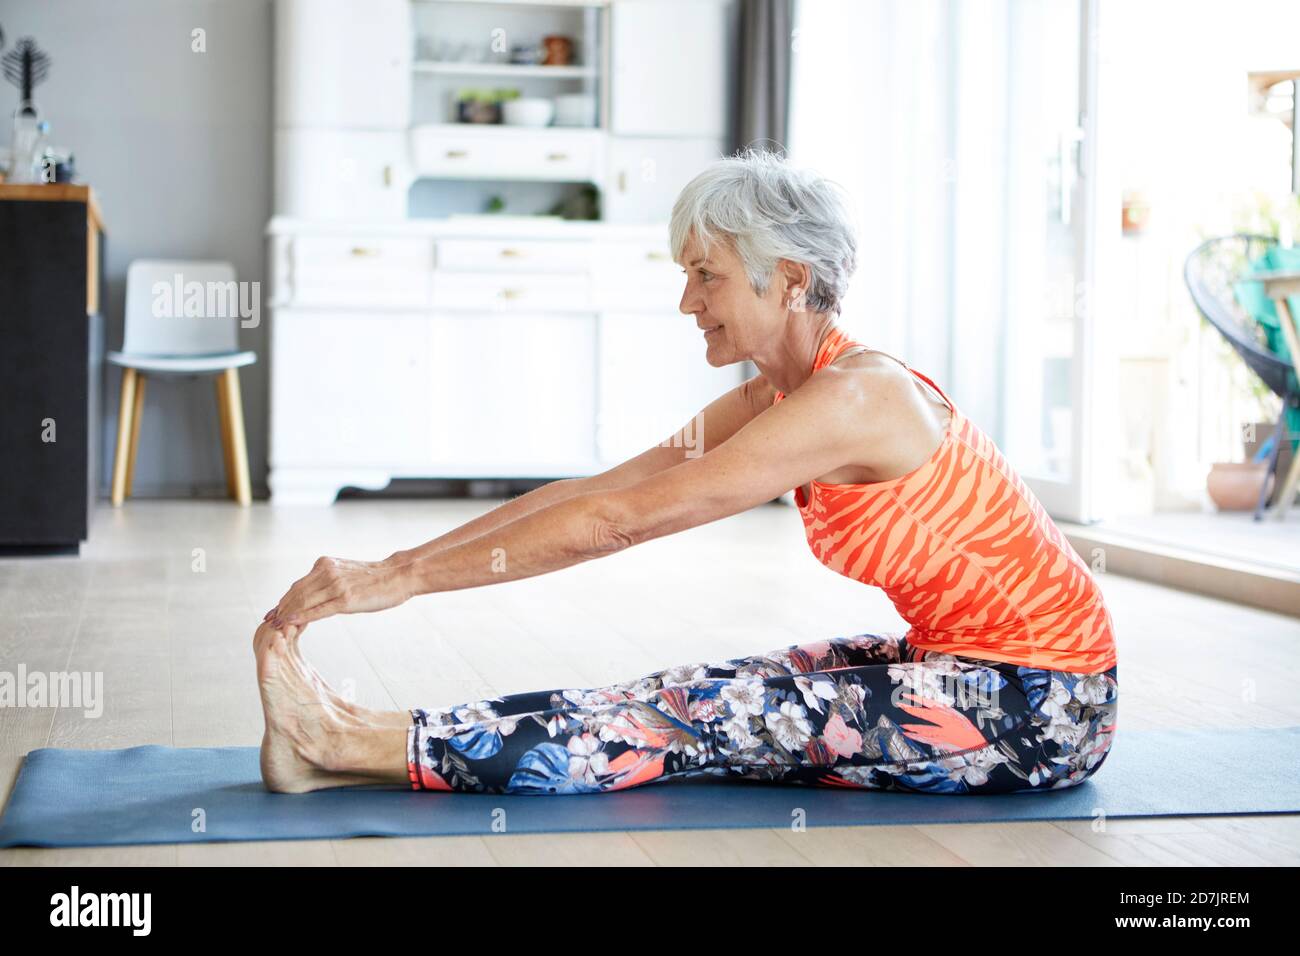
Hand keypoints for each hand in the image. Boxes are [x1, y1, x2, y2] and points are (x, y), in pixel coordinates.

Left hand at [264, 555, 416, 627]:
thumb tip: (313, 593)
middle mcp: (327, 572)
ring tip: (274, 627)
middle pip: (295, 594)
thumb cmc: (375, 578)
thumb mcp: (346, 573)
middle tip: (267, 623)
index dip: (283, 601)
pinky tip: (290, 623)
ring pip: (303, 602)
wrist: (398, 575)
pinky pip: (318, 610)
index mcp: (325, 564)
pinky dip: (301, 617)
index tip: (272, 613)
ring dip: (286, 615)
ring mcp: (336, 585)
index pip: (297, 585)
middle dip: (280, 609)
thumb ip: (328, 579)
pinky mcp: (346, 600)